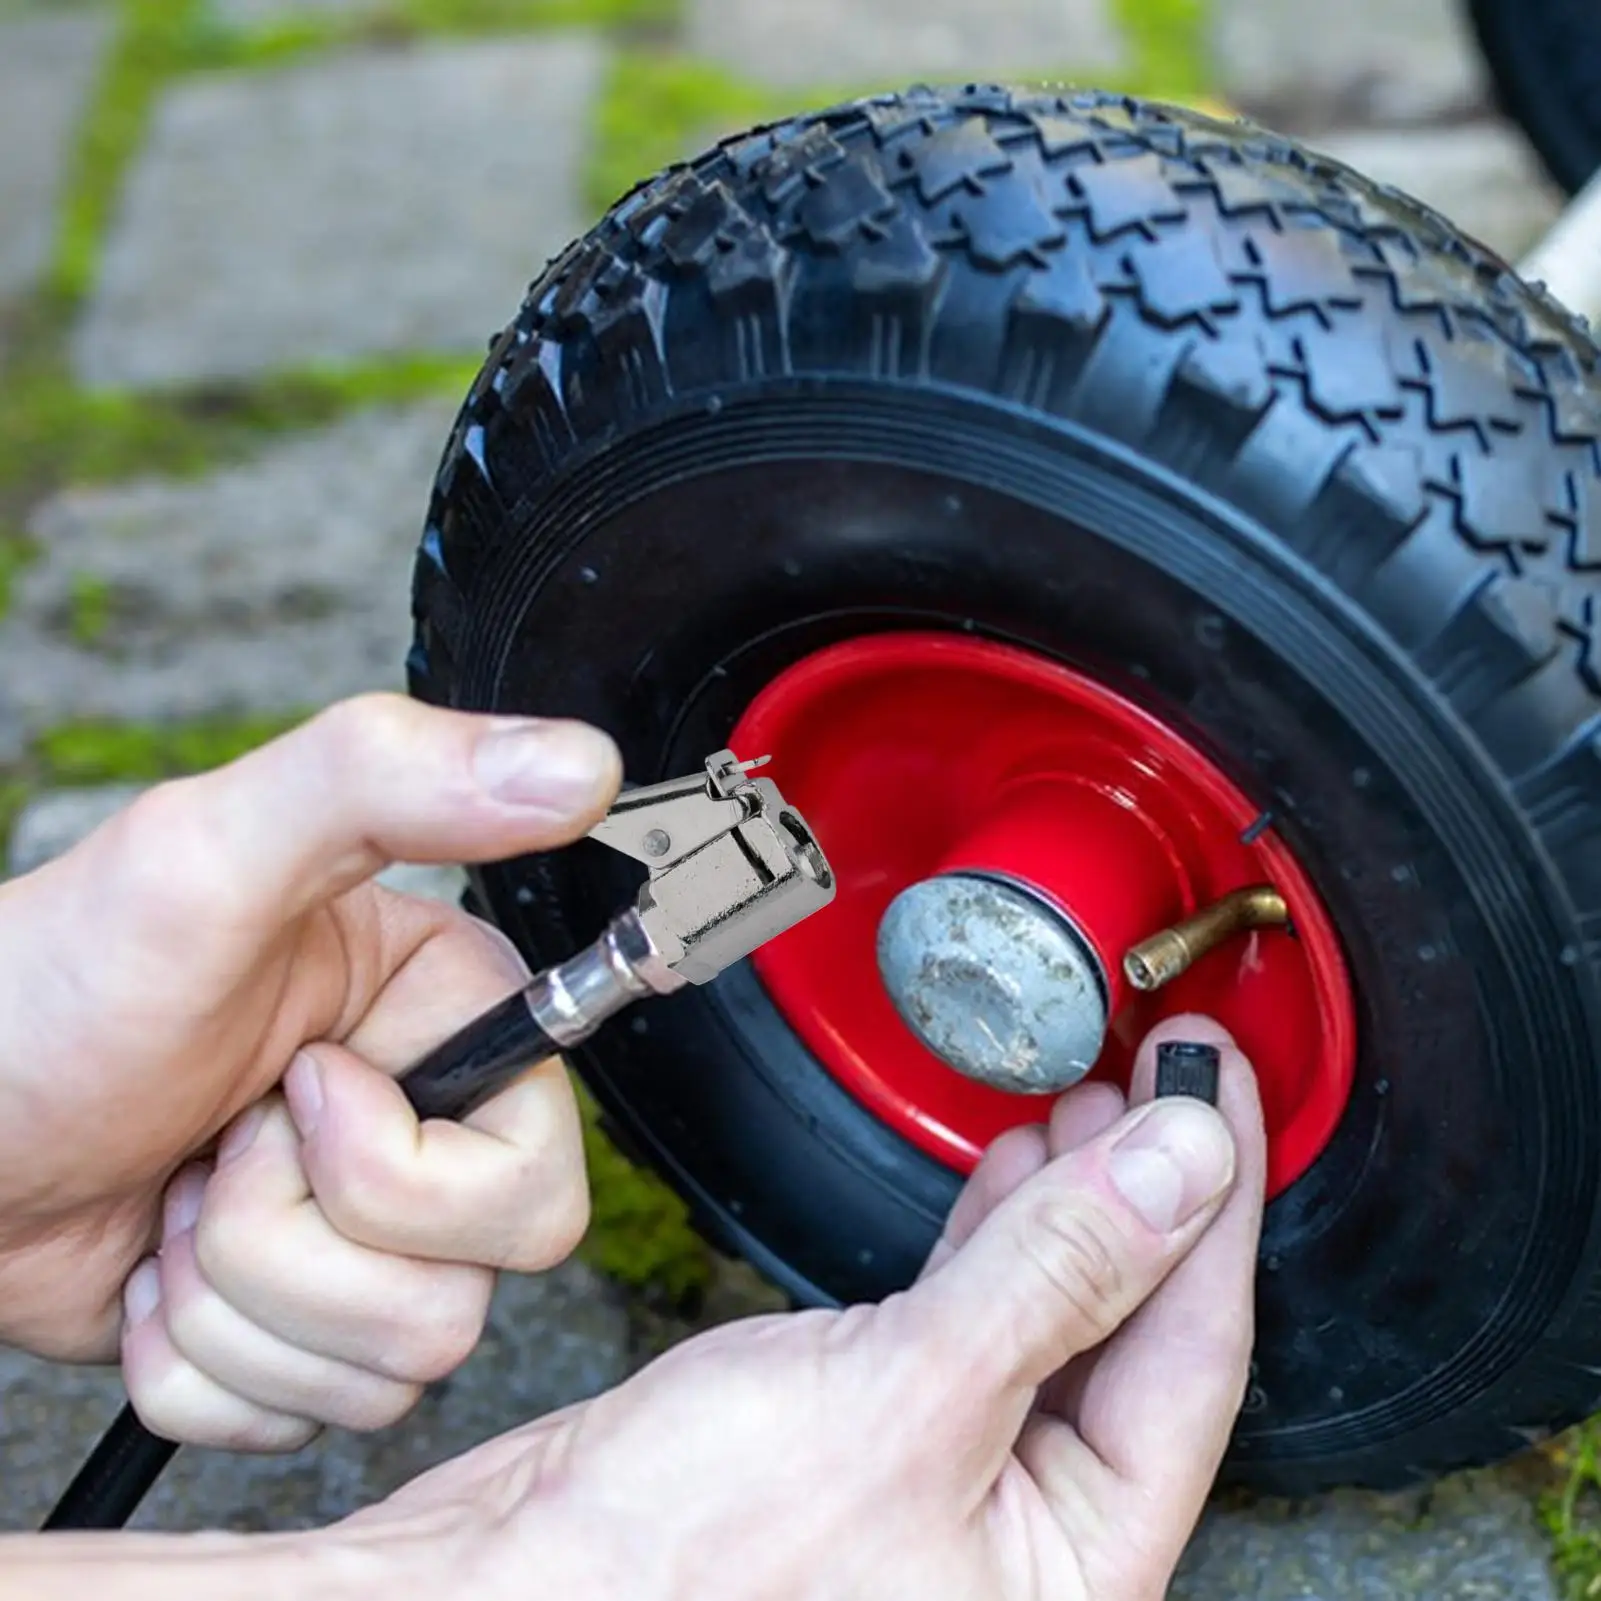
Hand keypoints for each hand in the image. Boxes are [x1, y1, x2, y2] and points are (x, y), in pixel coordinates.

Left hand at [0, 694, 621, 1451]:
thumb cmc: (44, 995)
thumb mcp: (207, 855)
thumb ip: (392, 778)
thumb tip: (581, 765)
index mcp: (453, 1025)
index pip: (537, 1183)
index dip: (397, 1174)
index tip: (294, 1091)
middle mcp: (432, 1136)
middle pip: (468, 1293)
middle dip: (295, 1246)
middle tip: (222, 1147)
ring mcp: (370, 1243)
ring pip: (389, 1368)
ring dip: (233, 1301)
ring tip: (177, 1195)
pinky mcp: (303, 1329)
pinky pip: (303, 1418)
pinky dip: (197, 1366)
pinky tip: (158, 1265)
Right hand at [336, 1018, 1264, 1600]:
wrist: (506, 1596)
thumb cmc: (678, 1572)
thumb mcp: (909, 1398)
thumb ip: (1057, 1274)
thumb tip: (1181, 1170)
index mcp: (1078, 1569)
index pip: (1196, 1351)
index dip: (1217, 1201)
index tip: (1218, 1085)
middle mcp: (1026, 1536)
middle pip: (1136, 1329)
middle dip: (1154, 1190)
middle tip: (1169, 1074)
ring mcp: (947, 1477)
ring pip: (1056, 1312)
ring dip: (1076, 1198)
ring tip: (1098, 1100)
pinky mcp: (874, 1426)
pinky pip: (974, 1313)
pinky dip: (998, 1231)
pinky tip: (1015, 1172)